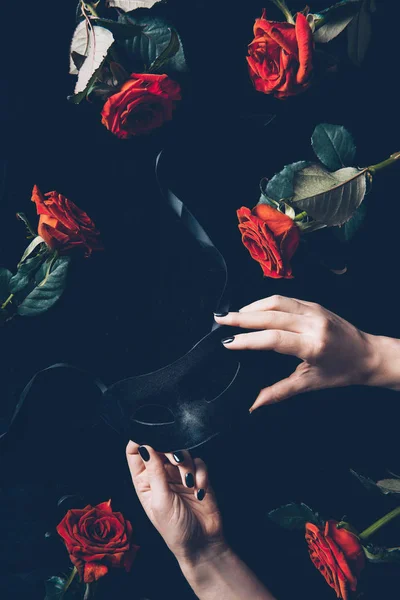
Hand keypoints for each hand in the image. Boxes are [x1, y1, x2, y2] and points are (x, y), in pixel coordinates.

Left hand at [126, 442, 224, 563]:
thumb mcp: (160, 501)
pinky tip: (199, 491)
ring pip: (182, 451)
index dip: (140, 440)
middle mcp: (160, 474)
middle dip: (169, 451)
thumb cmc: (175, 529)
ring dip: (186, 465)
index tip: (149, 437)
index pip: (135, 452)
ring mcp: (179, 474)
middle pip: (161, 446)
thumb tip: (145, 446)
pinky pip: (199, 462)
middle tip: (176, 461)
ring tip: (189, 483)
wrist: (202, 544)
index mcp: (143, 480)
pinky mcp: (198, 476)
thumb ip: (154, 472)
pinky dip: (200, 473)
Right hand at [215, 295, 379, 409]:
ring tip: (232, 315)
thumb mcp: (310, 383)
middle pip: (270, 315)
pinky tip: (253, 309)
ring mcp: (314, 311)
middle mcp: (313, 324)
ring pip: (276, 301)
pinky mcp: (315, 304)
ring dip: (251, 306)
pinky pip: (285, 299)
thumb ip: (278, 392)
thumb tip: (253, 404)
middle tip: (219, 320)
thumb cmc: (343, 371)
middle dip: (241, 317)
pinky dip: (265, 303)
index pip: (272, 339)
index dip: (248, 340)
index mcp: (313, 345)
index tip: (228, 343)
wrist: (370, 354)